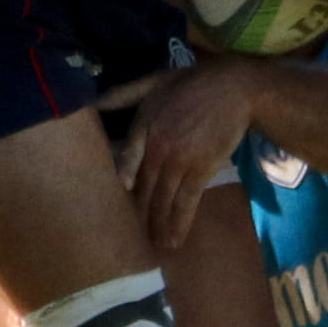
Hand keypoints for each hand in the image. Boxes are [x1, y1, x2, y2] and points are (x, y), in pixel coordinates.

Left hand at [116, 61, 256, 254]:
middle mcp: (157, 147)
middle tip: (133, 238)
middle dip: (139, 215)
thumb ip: (123, 94)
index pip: (125, 160)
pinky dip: (180, 223)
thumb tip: (92, 102)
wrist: (235, 88)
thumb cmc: (193, 83)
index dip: (120, 183)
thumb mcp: (153, 81)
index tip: (110, 204)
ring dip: (158, 226)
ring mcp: (179, 161)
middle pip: (143, 188)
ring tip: (155, 245)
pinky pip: (187, 202)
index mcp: (143, 125)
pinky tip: (176, 239)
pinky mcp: (202, 170)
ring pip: (163, 200)